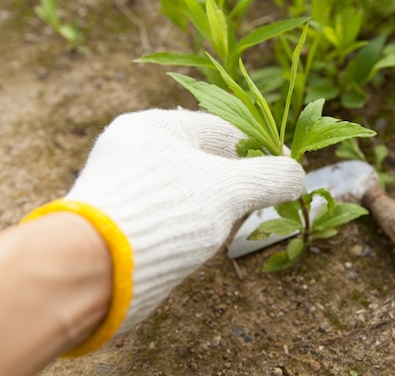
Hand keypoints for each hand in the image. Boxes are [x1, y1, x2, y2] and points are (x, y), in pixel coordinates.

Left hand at [23, 109, 304, 354]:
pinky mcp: (121, 219)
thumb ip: (270, 176)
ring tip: (233, 220)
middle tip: (262, 198)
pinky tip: (203, 237)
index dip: (258, 149)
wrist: (95, 269)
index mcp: (153, 126)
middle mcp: (133, 150)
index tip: (285, 167)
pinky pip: (169, 211)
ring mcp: (125, 185)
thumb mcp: (230, 189)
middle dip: (236, 179)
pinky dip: (192, 220)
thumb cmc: (165, 211)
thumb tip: (299, 174)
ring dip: (216, 203)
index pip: (220, 129)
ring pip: (187, 187)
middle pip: (203, 159)